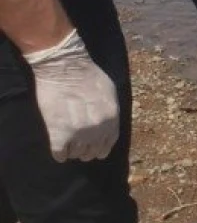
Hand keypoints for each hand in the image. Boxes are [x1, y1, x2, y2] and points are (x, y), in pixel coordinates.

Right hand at [24, 29, 119, 161]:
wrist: (65, 68)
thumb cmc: (89, 75)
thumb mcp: (110, 93)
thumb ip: (110, 111)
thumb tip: (106, 124)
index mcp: (112, 119)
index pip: (109, 142)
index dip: (102, 148)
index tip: (96, 150)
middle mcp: (97, 129)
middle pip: (92, 151)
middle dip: (87, 151)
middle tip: (80, 147)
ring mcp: (78, 133)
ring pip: (76, 153)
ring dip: (73, 151)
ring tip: (69, 145)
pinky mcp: (58, 133)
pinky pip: (60, 154)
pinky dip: (60, 154)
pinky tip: (59, 150)